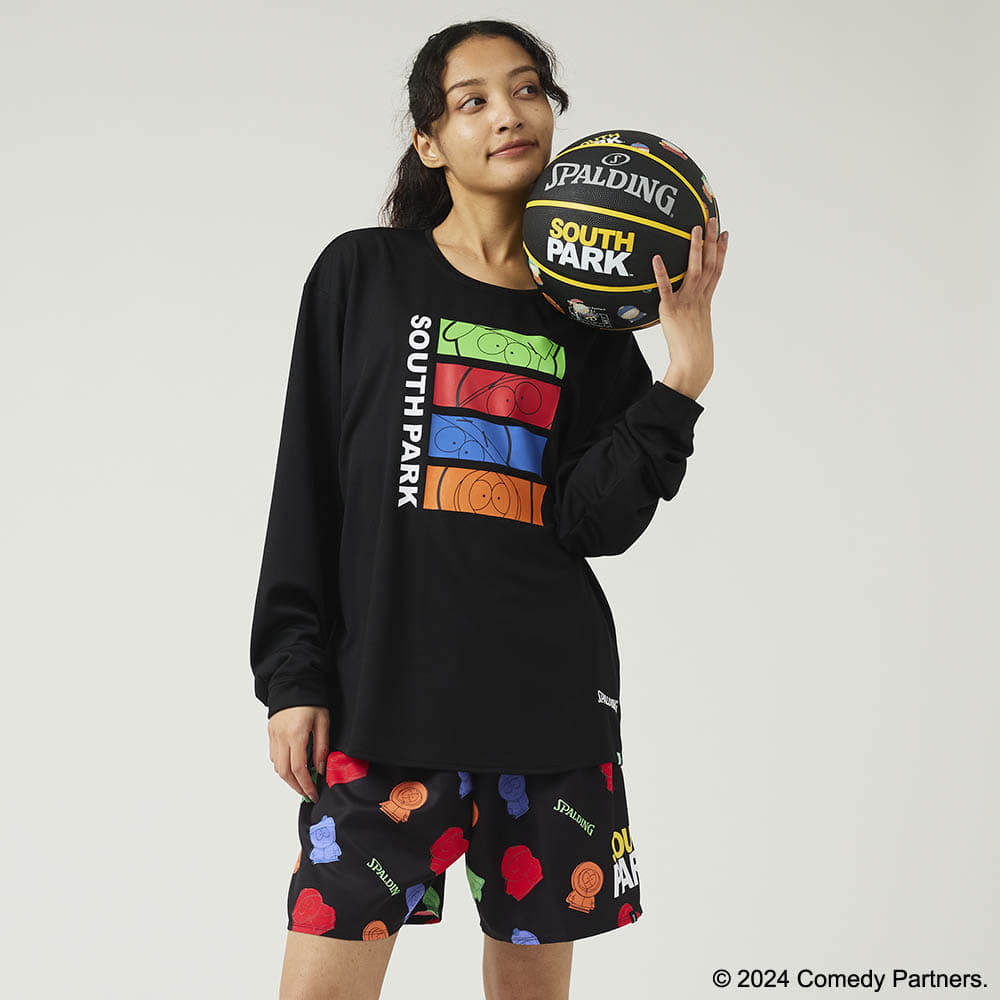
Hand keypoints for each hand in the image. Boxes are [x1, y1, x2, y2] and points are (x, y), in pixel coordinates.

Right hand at [267, 705, 329, 802]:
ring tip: (302, 783)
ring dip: (288, 779)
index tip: (314, 794)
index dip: (306, 785)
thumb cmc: (311, 700)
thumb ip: (322, 747)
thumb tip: (320, 769)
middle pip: (284, 772)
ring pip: (276, 766)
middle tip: (308, 793)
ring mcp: (273, 735)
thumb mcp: (323, 721)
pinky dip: (282, 767)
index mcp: (296, 734)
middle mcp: (281, 737)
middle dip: (296, 787)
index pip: (298, 769)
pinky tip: (292, 768)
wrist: (294, 681)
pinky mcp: (270, 733)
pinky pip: (273, 756)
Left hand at [652, 216, 727, 394]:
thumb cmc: (693, 348)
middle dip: (711, 241)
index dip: (721, 251)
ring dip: (695, 249)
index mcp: (706, 300)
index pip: (717, 269)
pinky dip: (661, 273)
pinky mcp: (671, 310)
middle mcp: (699, 298)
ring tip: (694, 229)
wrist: (693, 362)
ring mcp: (687, 302)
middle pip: (709, 264)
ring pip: (694, 271)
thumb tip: (683, 304)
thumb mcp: (696, 324)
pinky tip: (656, 258)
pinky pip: (666, 289)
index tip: (724, 233)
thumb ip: (692, 309)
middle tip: (711, 219)